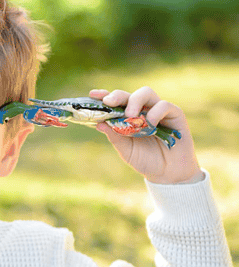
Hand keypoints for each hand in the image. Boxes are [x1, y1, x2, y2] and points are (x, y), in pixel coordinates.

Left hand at [89, 87, 203, 184]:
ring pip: (146, 93)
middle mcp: (142, 110)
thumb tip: (99, 123)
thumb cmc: (145, 160)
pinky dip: (154, 112)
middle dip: (117, 96)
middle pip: (128, 94)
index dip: (104, 95)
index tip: (93, 94)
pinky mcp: (174, 114)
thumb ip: (115, 136)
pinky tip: (150, 124)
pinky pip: (163, 105)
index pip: (115, 102)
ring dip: (135, 101)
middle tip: (109, 102)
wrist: (168, 173)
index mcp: (127, 117)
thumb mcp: (126, 150)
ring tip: (130, 115)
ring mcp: (157, 110)